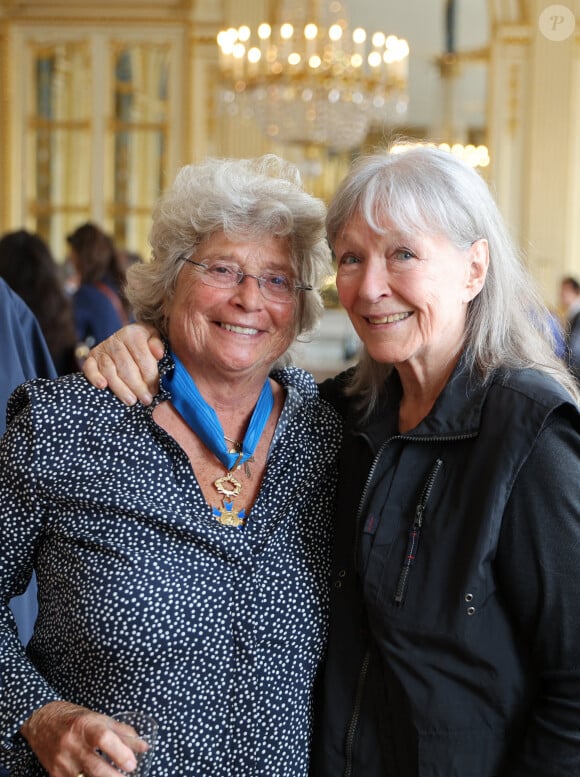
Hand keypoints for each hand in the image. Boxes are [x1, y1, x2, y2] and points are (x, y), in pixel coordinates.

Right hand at [20, 701, 138, 775]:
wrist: (41, 721)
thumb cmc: (75, 719)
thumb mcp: (99, 719)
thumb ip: (122, 733)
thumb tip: (144, 747)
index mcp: (85, 725)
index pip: (104, 739)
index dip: (120, 753)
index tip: (132, 764)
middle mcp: (72, 744)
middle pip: (96, 767)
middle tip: (127, 776)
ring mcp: (62, 762)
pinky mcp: (54, 775)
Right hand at [82, 323, 163, 405]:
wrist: (127, 338)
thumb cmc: (144, 342)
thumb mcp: (154, 338)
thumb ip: (157, 345)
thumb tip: (159, 354)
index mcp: (133, 334)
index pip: (143, 358)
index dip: (150, 377)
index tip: (155, 390)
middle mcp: (115, 340)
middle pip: (126, 368)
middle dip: (138, 387)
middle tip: (146, 400)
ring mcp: (102, 349)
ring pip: (110, 371)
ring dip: (121, 389)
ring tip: (131, 401)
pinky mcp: (91, 358)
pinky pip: (89, 368)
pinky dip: (94, 377)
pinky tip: (102, 386)